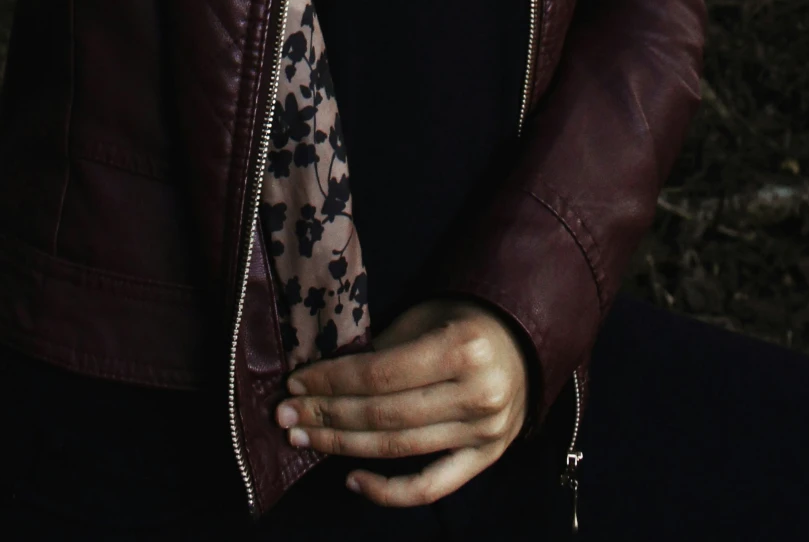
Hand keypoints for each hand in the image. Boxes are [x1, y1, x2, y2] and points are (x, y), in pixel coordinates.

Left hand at [274, 297, 529, 507]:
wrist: (523, 343)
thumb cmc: (464, 323)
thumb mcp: (426, 318)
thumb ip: (384, 350)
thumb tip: (324, 379)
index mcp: (461, 346)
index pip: (380, 373)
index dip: (332, 381)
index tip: (296, 383)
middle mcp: (476, 392)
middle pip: (383, 413)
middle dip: (327, 415)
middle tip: (286, 416)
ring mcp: (483, 432)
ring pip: (397, 449)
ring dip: (342, 446)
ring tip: (304, 439)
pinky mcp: (485, 459)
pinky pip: (429, 487)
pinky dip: (388, 491)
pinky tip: (351, 478)